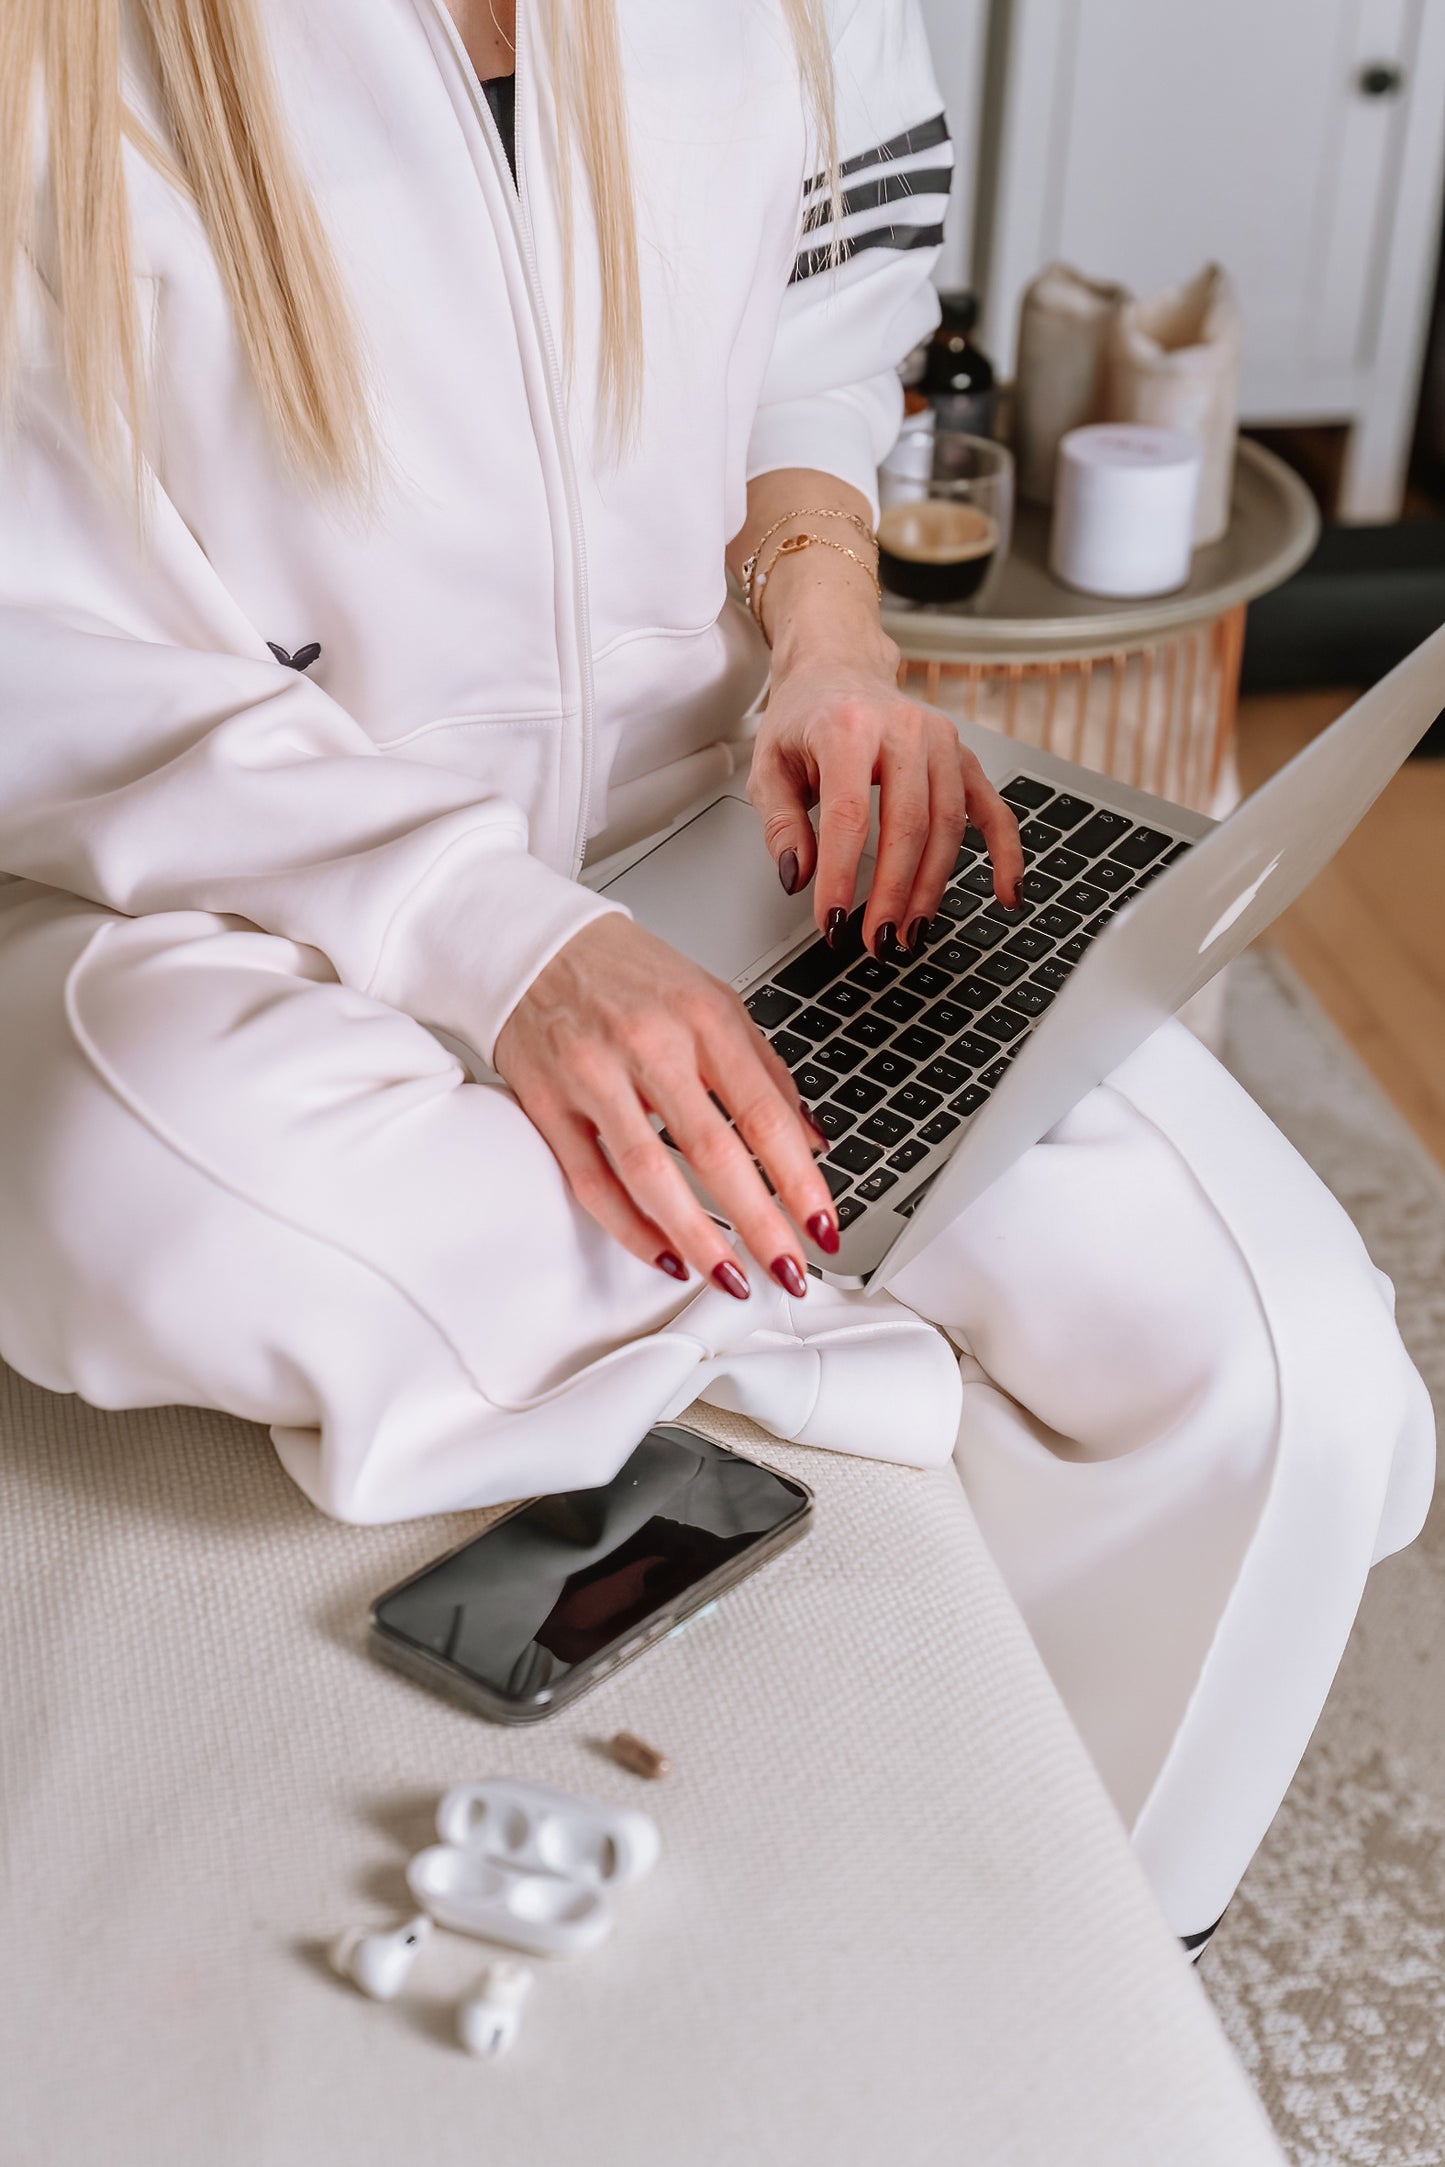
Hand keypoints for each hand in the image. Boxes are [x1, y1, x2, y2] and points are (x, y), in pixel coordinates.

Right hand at [493, 916, 839, 1295]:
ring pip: (650, 1175)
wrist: (536, 944)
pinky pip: (592, 1182)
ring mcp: (593, 1075)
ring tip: (730, 1278)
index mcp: (704, 1018)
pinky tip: (664, 1254)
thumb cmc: (628, 974)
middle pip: (714, 1153)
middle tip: (789, 1271)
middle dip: (761, 1225)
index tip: (823, 1226)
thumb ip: (766, 1072)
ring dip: (697, 1240)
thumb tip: (812, 1142)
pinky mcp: (547, 1102)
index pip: (765, 1114)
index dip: (800, 1180)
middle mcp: (649, 1045)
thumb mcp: (714, 1002)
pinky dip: (630, 1228)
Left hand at [749, 653, 1023, 956]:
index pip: (849, 815)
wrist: (839, 669)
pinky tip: (1004, 895)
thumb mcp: (768, 766)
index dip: (841, 876)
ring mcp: (942, 742)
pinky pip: (992, 810)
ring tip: (910, 932)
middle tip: (876, 940)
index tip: (832, 922)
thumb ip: (780, 825)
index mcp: (848, 727)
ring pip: (948, 827)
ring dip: (931, 888)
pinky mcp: (963, 757)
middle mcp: (903, 729)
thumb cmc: (804, 718)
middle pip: (908, 825)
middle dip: (893, 893)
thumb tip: (797, 879)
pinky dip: (1004, 855)